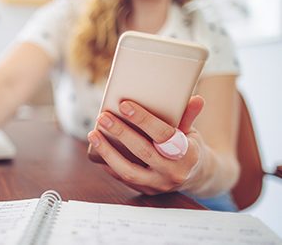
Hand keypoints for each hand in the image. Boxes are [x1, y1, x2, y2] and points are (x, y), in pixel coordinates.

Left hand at [88, 96, 207, 194]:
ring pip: (128, 171)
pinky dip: (109, 164)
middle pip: (142, 151)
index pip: (163, 134)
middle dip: (120, 132)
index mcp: (188, 153)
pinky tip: (97, 150)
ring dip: (107, 152)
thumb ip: (188, 116)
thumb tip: (196, 99)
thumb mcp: (191, 131)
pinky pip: (123, 179)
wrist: (194, 175)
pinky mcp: (146, 191)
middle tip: (103, 117)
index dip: (143, 119)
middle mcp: (173, 172)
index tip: (124, 105)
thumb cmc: (187, 146)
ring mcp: (159, 185)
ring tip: (94, 134)